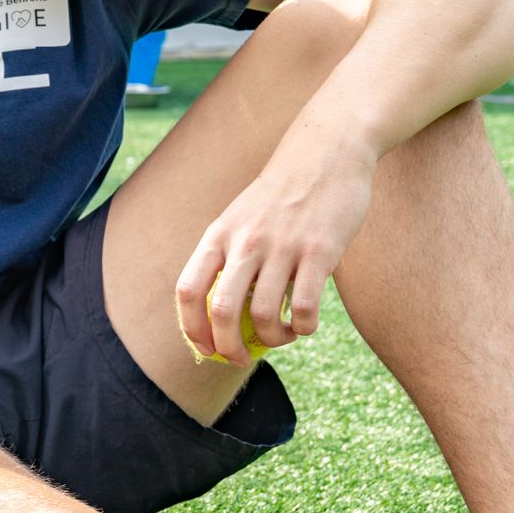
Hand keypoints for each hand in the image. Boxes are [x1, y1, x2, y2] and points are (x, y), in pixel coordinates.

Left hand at [175, 141, 375, 365]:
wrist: (325, 153)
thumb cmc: (279, 196)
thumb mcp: (239, 219)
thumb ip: (228, 259)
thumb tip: (224, 318)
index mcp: (219, 236)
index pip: (188, 291)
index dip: (192, 328)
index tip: (205, 349)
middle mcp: (245, 242)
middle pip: (222, 311)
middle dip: (228, 348)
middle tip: (241, 358)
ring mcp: (283, 246)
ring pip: (265, 315)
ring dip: (273, 339)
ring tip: (283, 335)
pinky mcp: (320, 251)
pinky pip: (306, 307)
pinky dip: (304, 327)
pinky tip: (306, 323)